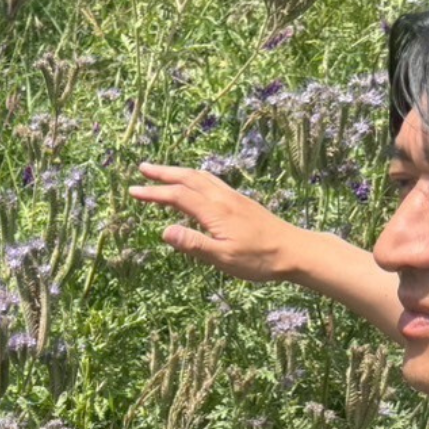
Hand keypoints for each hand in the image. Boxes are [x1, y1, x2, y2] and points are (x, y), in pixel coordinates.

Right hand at [131, 163, 299, 283]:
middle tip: (142, 168)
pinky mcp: (241, 202)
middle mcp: (223, 198)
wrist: (294, 250)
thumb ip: (193, 244)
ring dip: (179, 172)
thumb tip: (164, 231)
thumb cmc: (259, 259)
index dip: (154, 193)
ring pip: (202, 177)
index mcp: (215, 211)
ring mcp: (234, 198)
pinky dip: (196, 178)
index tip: (133, 191)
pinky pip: (212, 182)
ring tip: (163, 171)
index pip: (178, 196)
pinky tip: (196, 184)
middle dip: (164, 173)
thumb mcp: (223, 257)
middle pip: (189, 178)